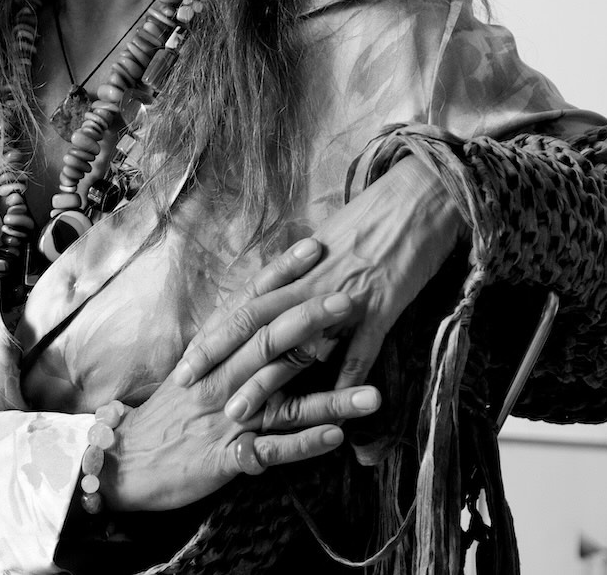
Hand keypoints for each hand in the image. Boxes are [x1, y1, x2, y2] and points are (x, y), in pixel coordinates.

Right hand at [101, 239, 381, 511]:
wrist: (124, 461)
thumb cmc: (170, 410)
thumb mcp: (198, 366)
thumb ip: (234, 339)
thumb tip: (270, 304)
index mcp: (215, 352)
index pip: (251, 303)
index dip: (281, 275)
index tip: (314, 248)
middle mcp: (223, 378)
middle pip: (269, 342)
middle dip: (310, 319)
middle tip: (350, 299)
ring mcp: (228, 418)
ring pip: (284, 402)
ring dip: (330, 398)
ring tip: (375, 393)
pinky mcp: (229, 459)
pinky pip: (271, 451)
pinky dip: (303, 445)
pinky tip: (338, 438)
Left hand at [171, 156, 466, 419]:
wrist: (419, 193)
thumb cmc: (377, 213)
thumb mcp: (332, 238)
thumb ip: (307, 270)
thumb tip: (288, 293)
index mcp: (300, 265)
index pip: (246, 301)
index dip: (214, 331)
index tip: (187, 358)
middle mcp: (313, 280)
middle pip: (256, 322)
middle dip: (221, 356)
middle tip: (190, 388)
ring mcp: (346, 294)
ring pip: (297, 342)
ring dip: (267, 380)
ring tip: (241, 413)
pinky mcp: (383, 304)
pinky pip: (361, 347)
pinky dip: (345, 377)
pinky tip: (331, 406)